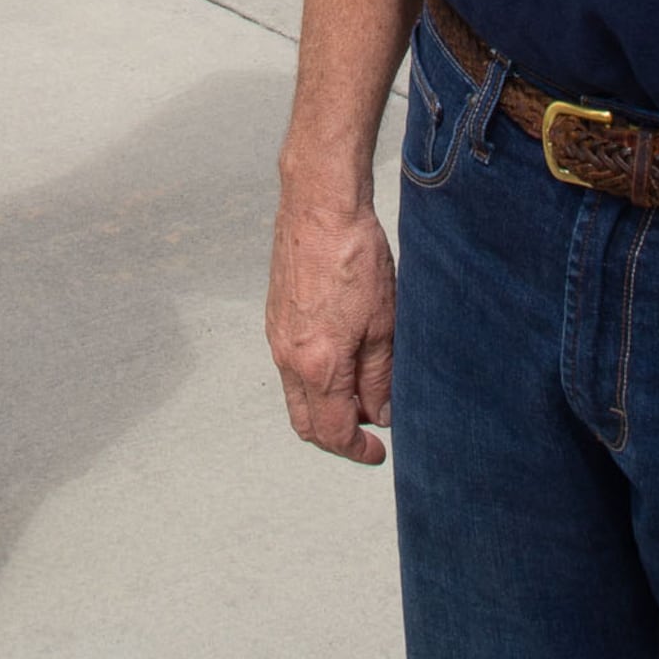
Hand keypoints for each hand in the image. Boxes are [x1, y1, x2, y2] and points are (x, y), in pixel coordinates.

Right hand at [267, 194, 398, 463]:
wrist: (320, 206)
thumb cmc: (355, 256)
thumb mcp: (384, 324)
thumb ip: (380, 376)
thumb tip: (382, 413)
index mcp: (318, 364)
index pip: (332, 431)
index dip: (357, 450)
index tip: (378, 451)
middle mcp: (288, 357)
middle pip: (305, 423)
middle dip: (336, 438)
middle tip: (369, 432)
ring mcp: (276, 337)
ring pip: (295, 396)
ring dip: (324, 408)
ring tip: (360, 393)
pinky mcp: (274, 317)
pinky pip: (288, 367)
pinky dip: (312, 381)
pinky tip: (340, 361)